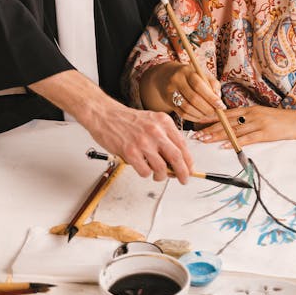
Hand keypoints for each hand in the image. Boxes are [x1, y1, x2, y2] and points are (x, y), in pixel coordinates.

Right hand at [28, 68, 193, 182]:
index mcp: (163, 122)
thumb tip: (177, 159)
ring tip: (157, 175)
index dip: (188, 161)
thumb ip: (165, 137)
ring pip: (161, 168)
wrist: (105, 115)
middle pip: (176, 157)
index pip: (182, 145)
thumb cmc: (127, 120)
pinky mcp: (130, 151)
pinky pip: (144, 171)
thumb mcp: (152, 121)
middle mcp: (156, 131)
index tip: (190, 170)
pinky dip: (145, 173)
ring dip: (161, 176)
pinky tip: (141, 167)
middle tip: (183, 179)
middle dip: (183, 173)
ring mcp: (143, 142)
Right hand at [139, 61, 223, 124]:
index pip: (199, 85)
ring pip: (187, 107)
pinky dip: (193, 117)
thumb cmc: (189, 75)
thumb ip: (212, 84)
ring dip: (201, 114)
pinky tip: (200, 116)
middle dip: (207, 108)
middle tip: (215, 112)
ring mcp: (170, 91)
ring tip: (208, 114)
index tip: (221, 105)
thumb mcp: (201, 74)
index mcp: (187, 71)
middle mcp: (176, 80)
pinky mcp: (167, 101)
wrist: (165, 75)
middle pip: (193, 98)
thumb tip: (218, 99)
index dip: (211, 97)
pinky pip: (182, 113)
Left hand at [197, 105, 295, 145]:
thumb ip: (249, 119)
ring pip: (233, 129)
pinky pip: (247, 138)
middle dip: (209, 128)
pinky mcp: (265, 133)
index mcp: (250, 109)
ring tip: (204, 140)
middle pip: (226, 121)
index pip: (226, 113)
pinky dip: (234, 142)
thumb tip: (234, 126)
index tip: (198, 123)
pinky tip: (225, 145)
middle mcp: (251, 114)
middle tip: (196, 134)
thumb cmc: (282, 121)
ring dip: (217, 135)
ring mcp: (258, 123)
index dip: (211, 118)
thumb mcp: (263, 116)